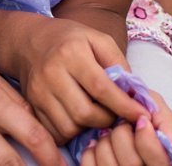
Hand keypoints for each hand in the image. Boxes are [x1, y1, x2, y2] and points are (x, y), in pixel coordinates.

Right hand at [13, 19, 148, 140]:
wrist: (30, 41)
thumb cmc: (70, 40)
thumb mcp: (98, 39)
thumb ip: (118, 62)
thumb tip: (134, 92)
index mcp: (71, 53)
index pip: (101, 88)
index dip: (124, 105)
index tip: (141, 114)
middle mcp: (52, 73)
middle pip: (85, 113)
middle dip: (107, 120)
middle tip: (115, 114)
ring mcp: (38, 92)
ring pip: (70, 127)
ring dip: (89, 128)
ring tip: (97, 115)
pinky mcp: (32, 105)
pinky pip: (55, 132)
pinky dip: (72, 132)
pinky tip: (79, 119)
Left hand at [78, 114, 171, 165]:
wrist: (121, 116)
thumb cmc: (143, 113)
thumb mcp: (160, 112)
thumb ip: (169, 124)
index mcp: (161, 163)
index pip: (157, 161)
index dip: (147, 139)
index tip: (141, 120)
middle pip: (131, 162)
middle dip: (122, 134)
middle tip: (122, 123)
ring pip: (108, 164)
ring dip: (105, 140)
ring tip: (109, 132)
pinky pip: (89, 165)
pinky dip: (90, 149)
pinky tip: (97, 143)